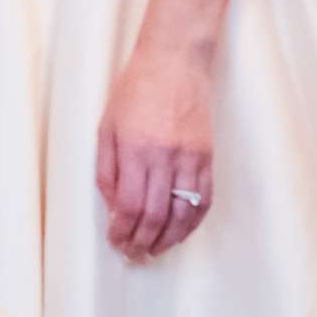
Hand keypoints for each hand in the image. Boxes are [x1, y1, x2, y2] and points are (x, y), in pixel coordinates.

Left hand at [95, 45, 214, 261]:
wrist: (176, 61)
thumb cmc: (136, 89)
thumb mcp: (107, 125)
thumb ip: (108, 169)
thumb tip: (113, 207)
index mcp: (136, 149)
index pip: (130, 205)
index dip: (123, 231)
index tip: (116, 242)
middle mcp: (165, 157)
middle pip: (156, 215)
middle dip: (142, 242)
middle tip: (133, 254)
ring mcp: (191, 158)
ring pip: (183, 214)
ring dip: (168, 239)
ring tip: (154, 250)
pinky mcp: (208, 157)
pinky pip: (204, 200)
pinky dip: (192, 222)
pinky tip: (180, 232)